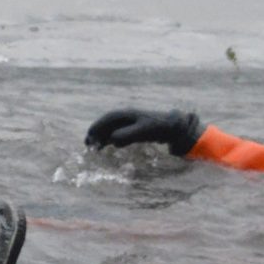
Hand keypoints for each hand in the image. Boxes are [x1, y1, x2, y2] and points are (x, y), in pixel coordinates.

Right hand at [85, 107, 203, 155]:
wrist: (174, 126)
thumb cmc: (158, 127)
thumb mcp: (142, 131)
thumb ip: (127, 134)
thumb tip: (111, 140)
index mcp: (126, 115)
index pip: (107, 120)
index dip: (97, 128)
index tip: (90, 138)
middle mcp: (127, 117)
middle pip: (107, 124)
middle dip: (97, 133)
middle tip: (89, 146)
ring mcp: (132, 123)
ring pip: (113, 129)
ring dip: (104, 137)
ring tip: (97, 148)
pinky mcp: (137, 129)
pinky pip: (120, 133)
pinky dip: (113, 139)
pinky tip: (112, 146)